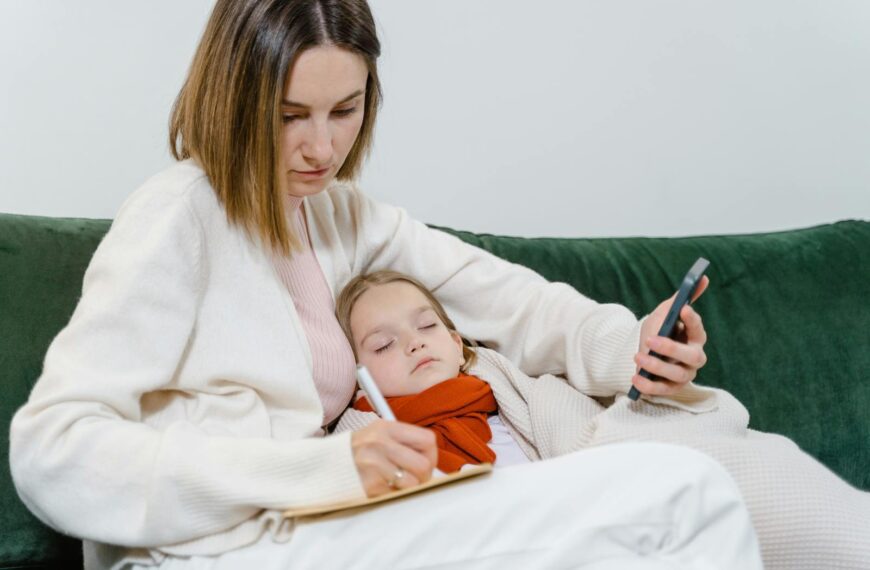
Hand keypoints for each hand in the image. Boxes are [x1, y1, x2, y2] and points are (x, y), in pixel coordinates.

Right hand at [351, 419, 437, 496]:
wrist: (325, 464)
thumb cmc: (357, 451)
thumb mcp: (378, 435)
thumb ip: (403, 443)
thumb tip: (431, 461)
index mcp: (386, 428)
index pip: (427, 440)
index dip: (432, 454)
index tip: (427, 461)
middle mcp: (380, 443)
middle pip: (423, 464)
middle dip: (424, 475)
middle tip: (416, 478)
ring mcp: (374, 464)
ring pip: (412, 482)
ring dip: (408, 487)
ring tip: (397, 483)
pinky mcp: (369, 484)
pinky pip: (395, 494)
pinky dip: (393, 493)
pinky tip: (382, 486)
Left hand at [632, 276, 709, 396]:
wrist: (645, 352)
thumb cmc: (660, 331)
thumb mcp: (665, 314)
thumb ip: (680, 299)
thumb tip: (702, 277)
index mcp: (696, 337)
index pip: (698, 329)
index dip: (692, 320)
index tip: (683, 309)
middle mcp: (694, 358)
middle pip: (691, 356)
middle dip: (672, 348)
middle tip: (651, 340)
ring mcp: (684, 375)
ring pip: (676, 374)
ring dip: (656, 366)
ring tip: (637, 356)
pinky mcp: (670, 388)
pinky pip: (662, 391)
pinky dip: (648, 386)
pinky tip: (635, 377)